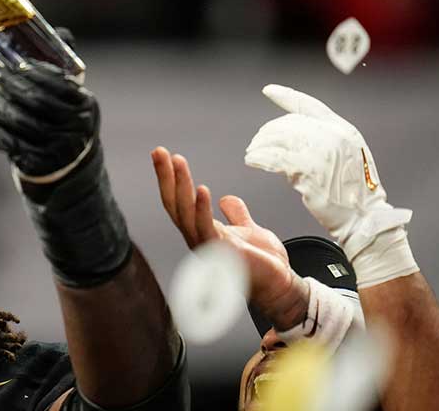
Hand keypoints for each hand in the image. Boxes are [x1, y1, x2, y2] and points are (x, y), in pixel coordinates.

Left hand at [0, 61, 129, 286]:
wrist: (70, 172)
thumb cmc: (63, 125)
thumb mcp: (71, 98)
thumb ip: (64, 68)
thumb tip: (61, 32)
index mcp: (86, 105)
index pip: (55, 83)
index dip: (31, 74)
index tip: (12, 67)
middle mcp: (78, 128)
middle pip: (36, 103)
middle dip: (10, 90)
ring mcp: (61, 149)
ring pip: (22, 124)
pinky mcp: (43, 166)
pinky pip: (12, 146)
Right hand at [151, 147, 306, 327]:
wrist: (280, 286)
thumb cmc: (263, 264)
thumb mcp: (249, 229)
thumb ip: (236, 214)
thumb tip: (227, 200)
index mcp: (202, 231)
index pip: (179, 202)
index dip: (171, 180)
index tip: (165, 157)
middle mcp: (198, 238)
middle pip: (174, 204)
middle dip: (166, 177)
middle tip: (159, 152)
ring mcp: (207, 246)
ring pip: (185, 212)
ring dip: (180, 185)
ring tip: (178, 162)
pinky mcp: (222, 253)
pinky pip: (207, 228)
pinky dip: (202, 209)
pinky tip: (201, 189)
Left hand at [243, 85, 411, 260]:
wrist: (365, 216)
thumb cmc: (353, 190)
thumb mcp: (346, 155)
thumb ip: (324, 139)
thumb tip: (290, 133)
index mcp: (343, 128)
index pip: (309, 105)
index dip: (286, 96)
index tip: (268, 90)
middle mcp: (333, 135)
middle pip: (288, 123)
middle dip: (267, 132)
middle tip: (256, 143)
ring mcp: (321, 151)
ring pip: (278, 139)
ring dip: (260, 145)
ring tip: (251, 154)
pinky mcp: (308, 170)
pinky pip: (275, 158)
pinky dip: (259, 158)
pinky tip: (252, 161)